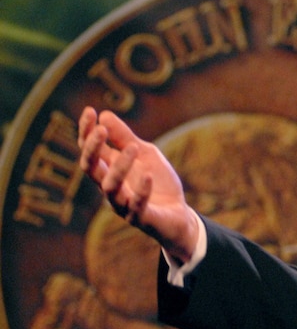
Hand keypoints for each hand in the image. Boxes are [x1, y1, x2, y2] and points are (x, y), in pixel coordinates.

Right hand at [77, 107, 198, 262]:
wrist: (178, 213)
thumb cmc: (158, 182)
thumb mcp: (145, 153)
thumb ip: (125, 137)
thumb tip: (104, 115)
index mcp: (109, 170)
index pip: (90, 150)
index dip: (86, 132)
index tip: (90, 111)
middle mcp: (110, 186)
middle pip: (90, 168)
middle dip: (92, 148)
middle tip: (100, 130)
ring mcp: (123, 204)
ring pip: (110, 187)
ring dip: (119, 166)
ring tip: (134, 147)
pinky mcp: (139, 217)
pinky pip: (135, 206)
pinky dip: (141, 191)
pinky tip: (147, 176)